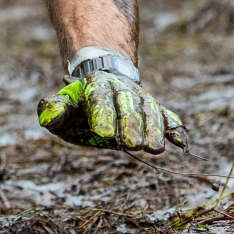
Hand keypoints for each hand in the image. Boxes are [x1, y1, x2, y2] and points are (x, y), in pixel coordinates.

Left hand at [37, 71, 187, 153]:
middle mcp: (122, 89)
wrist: (102, 85)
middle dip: (130, 125)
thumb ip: (54, 110)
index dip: (102, 114)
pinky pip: (168, 117)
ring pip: (150, 111)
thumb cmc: (79, 106)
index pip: (100, 97)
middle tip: (131, 145)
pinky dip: (175, 128)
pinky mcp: (156, 110)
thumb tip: (52, 115)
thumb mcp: (61, 106)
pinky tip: (181, 143)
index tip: (103, 133)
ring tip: (154, 149)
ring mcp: (142, 99)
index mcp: (96, 85)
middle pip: (129, 105)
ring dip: (154, 130)